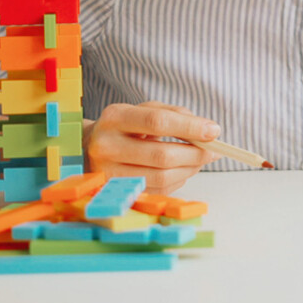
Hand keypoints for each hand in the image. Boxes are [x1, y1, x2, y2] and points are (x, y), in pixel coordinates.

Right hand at [83, 101, 220, 194]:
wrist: (87, 148)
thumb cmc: (125, 126)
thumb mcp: (144, 109)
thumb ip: (174, 113)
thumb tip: (206, 130)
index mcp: (115, 117)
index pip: (157, 121)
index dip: (190, 127)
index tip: (214, 131)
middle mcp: (106, 145)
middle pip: (161, 155)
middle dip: (196, 153)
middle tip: (214, 150)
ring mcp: (108, 173)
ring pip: (162, 177)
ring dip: (190, 169)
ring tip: (200, 160)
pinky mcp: (116, 192)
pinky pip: (157, 190)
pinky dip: (178, 180)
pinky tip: (183, 170)